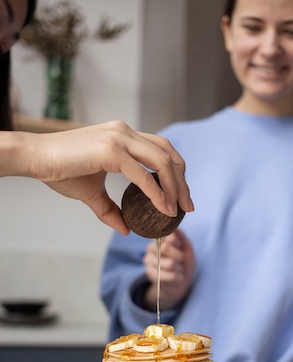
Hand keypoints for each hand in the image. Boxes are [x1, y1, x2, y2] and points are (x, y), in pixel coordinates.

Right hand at [22, 121, 193, 233]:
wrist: (36, 158)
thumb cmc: (60, 170)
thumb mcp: (91, 192)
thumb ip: (110, 209)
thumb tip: (126, 228)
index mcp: (123, 135)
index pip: (161, 149)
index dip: (176, 171)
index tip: (181, 195)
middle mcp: (125, 132)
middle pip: (168, 154)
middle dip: (182, 181)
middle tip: (188, 205)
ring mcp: (119, 138)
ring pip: (162, 162)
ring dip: (175, 187)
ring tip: (179, 209)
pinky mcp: (111, 151)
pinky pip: (143, 175)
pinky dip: (157, 193)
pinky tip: (164, 208)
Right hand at [143, 229, 195, 310]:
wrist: (181, 281)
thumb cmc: (185, 262)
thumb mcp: (187, 248)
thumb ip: (181, 237)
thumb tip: (174, 226)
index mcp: (159, 238)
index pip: (167, 236)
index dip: (177, 243)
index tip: (180, 247)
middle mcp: (150, 248)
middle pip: (165, 248)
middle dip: (179, 256)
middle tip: (181, 260)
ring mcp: (148, 261)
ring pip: (169, 264)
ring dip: (180, 268)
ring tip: (179, 270)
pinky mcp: (150, 275)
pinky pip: (169, 276)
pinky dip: (178, 277)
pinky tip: (178, 277)